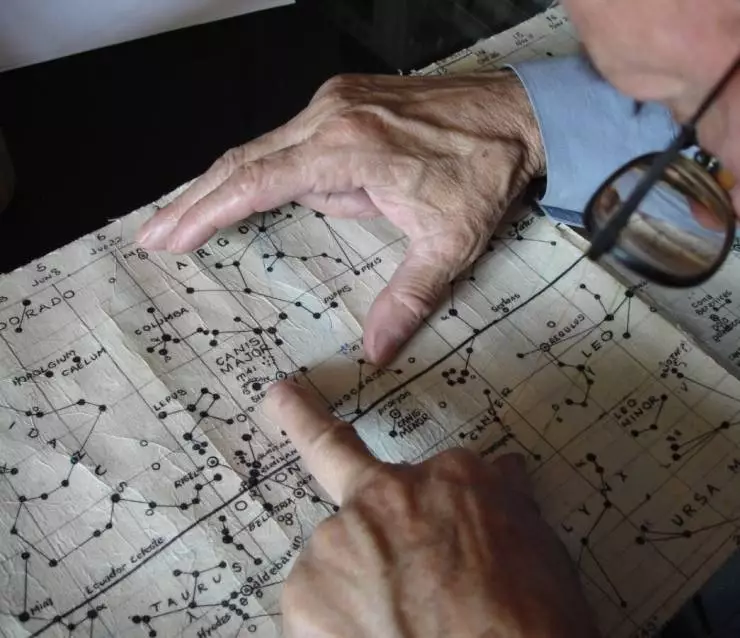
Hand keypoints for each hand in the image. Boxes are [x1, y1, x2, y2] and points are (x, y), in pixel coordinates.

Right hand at [136, 71, 544, 364]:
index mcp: (347, 149)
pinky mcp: (344, 100)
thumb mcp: (451, 244)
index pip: (256, 182)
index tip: (168, 237)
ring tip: (184, 217)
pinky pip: (288, 137)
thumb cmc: (485, 173)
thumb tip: (377, 354)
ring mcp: (335, 102)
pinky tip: (244, 191)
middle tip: (153, 233)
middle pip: (243, 160)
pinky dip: (259, 168)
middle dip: (194, 199)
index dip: (207, 212)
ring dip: (223, 184)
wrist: (520, 113)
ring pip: (261, 147)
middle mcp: (329, 116)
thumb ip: (409, 298)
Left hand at [264, 381, 598, 637]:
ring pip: (337, 556)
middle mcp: (386, 495)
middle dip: (377, 533)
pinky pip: (313, 602)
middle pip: (365, 505)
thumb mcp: (541, 551)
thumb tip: (501, 472)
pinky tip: (369, 637)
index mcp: (450, 479)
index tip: (281, 396)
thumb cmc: (532, 625)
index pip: (420, 463)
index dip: (327, 422)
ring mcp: (339, 540)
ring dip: (357, 582)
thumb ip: (504, 502)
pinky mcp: (306, 593)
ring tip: (397, 625)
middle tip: (395, 570)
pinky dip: (331, 621)